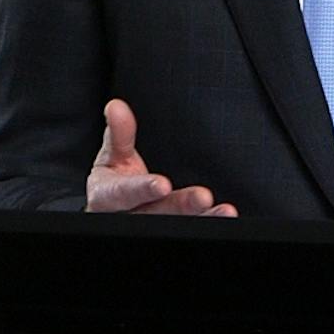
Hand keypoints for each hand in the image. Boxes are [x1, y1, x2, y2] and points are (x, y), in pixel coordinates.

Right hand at [85, 98, 236, 215]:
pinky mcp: (168, 227)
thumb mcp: (111, 156)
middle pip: (155, 213)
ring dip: (202, 217)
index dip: (143, 189)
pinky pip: (189, 226)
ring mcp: (149, 225)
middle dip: (180, 206)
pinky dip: (208, 220)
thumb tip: (116, 105)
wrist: (114, 207)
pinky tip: (224, 214)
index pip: (124, 193)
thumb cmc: (114, 177)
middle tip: (203, 197)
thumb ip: (117, 134)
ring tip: (224, 210)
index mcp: (108, 196)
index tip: (163, 184)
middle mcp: (129, 216)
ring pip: (175, 223)